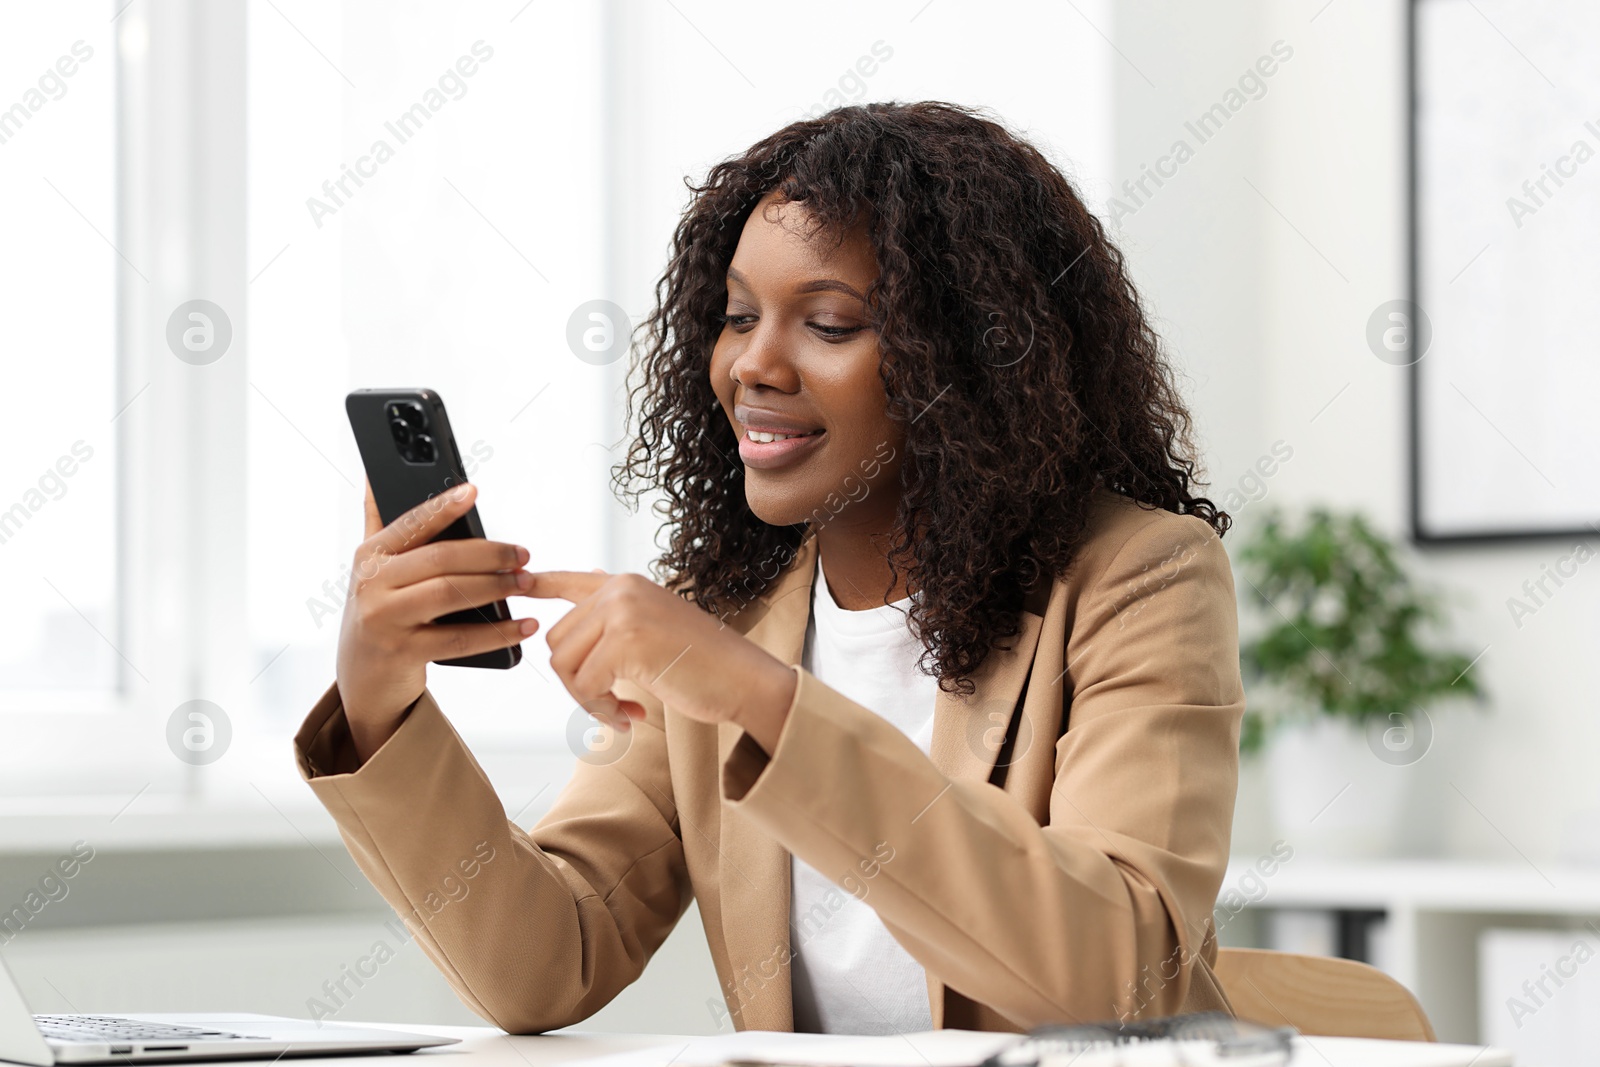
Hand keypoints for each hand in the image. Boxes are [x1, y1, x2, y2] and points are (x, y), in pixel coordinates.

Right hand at [337, 481, 539, 762]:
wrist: (363, 679)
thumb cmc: (379, 613)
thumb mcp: (372, 568)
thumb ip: (378, 522)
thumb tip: (374, 476)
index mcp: (370, 555)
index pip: (411, 523)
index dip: (442, 506)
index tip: (473, 492)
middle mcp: (372, 584)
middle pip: (440, 559)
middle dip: (489, 554)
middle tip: (523, 555)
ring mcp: (385, 619)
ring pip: (450, 594)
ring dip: (496, 587)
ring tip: (527, 583)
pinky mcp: (403, 652)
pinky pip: (459, 639)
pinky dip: (497, 632)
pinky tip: (524, 625)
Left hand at [529, 571, 798, 753]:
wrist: (744, 679)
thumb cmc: (705, 664)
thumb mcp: (656, 628)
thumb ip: (618, 620)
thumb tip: (576, 620)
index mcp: (626, 584)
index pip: (569, 580)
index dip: (538, 584)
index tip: (516, 582)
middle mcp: (620, 590)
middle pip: (558, 640)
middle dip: (577, 681)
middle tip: (613, 703)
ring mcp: (622, 612)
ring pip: (565, 665)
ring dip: (589, 700)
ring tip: (622, 711)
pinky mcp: (626, 643)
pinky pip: (585, 686)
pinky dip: (603, 710)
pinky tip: (632, 716)